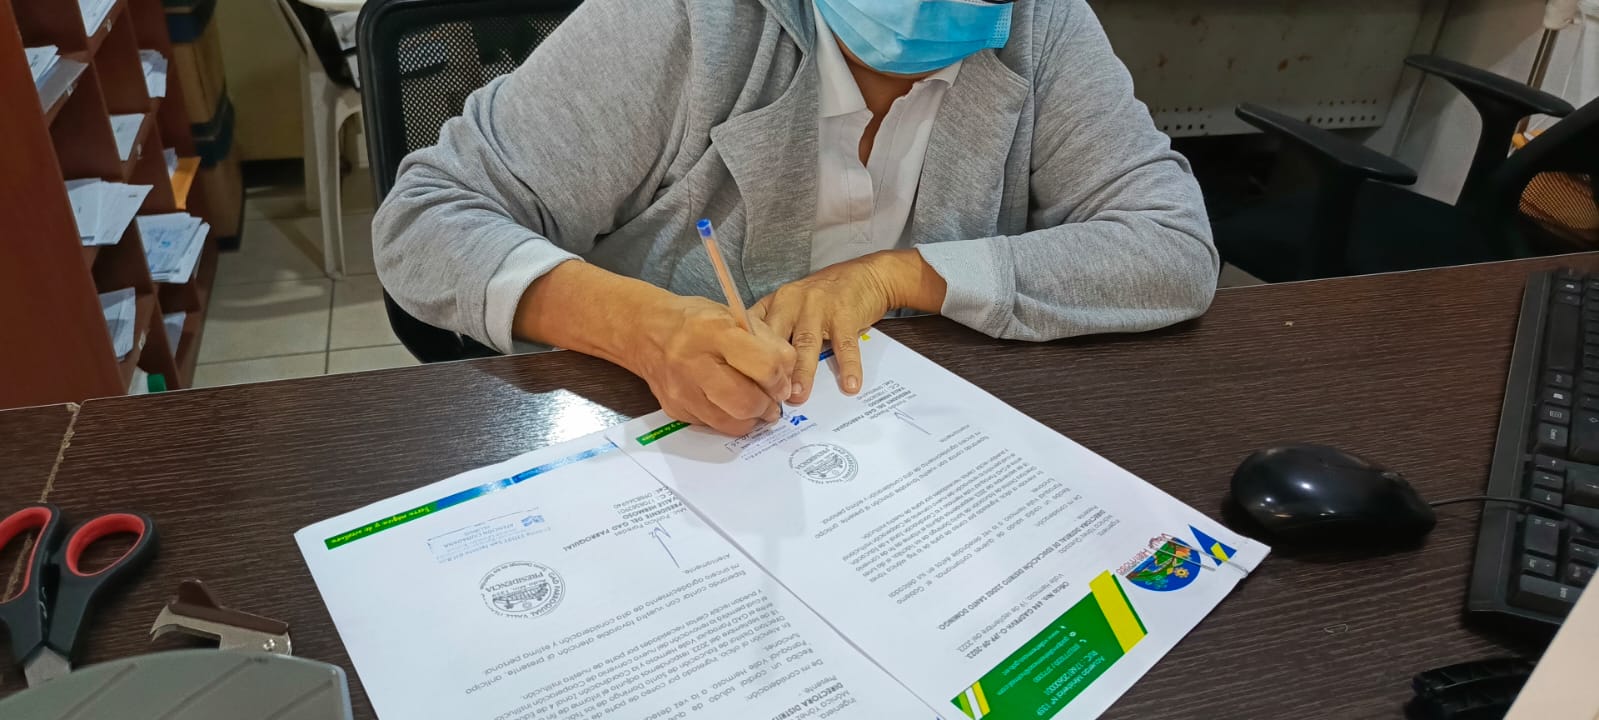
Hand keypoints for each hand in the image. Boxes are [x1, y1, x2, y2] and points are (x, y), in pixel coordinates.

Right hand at [632, 296, 796, 435]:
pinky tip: (731, 405)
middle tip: (772, 401)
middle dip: (768, 406)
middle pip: (747, 402)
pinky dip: (729, 420)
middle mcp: (695, 363)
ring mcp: (682, 390)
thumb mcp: (735, 317)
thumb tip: (788, 377)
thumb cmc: (697, 321)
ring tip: (756, 406)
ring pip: (731, 423)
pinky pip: (713, 426)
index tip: (783, 382)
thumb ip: (767, 342)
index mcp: (715, 331)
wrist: (646, 331)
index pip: (763, 366)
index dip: (781, 379)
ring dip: (752, 419)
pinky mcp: (675, 409)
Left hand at [752, 250, 945, 402]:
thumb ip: (778, 330)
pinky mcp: (845, 313)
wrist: (867, 275)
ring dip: (801, 372)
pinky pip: (845, 344)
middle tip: (767, 398)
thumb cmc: (826, 296)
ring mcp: (818, 307)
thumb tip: (763, 372)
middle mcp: (791, 302)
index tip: (746, 387)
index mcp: (775, 303)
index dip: (748, 359)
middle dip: (770, 370)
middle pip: (776, 340)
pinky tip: (850, 385)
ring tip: (797, 396)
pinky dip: (848, 366)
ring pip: (805, 343)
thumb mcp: (794, 306)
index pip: (754, 332)